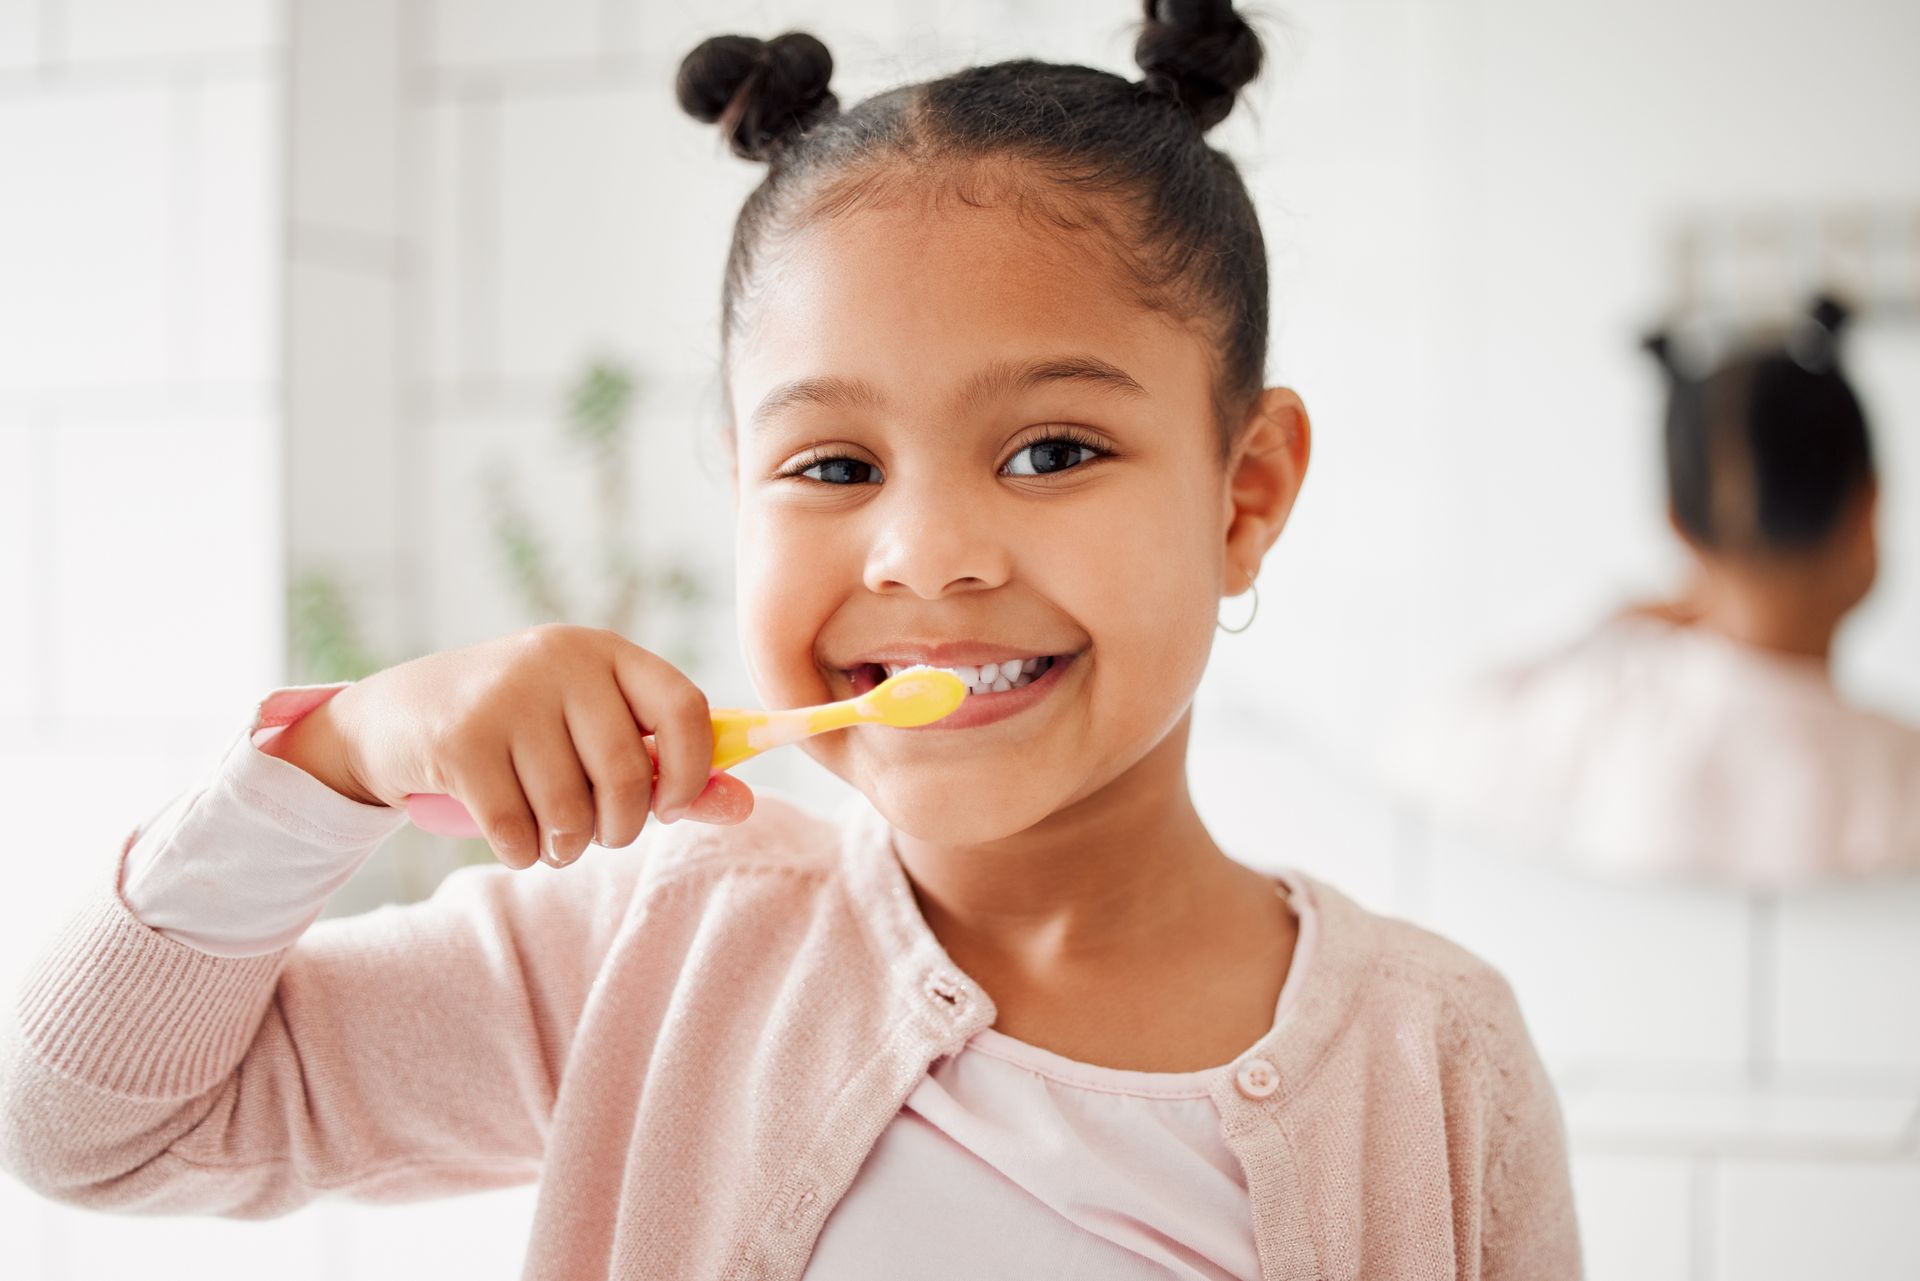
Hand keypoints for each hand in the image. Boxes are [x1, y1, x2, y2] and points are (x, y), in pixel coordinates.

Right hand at [275, 625, 753, 867]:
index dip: (694, 772)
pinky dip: (524, 853)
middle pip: (628, 774)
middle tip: (599, 833)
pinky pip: (517, 831)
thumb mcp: (594, 732)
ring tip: (552, 836)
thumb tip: (743, 806)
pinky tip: (514, 837)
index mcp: (607, 653)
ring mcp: (506, 697)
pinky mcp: (459, 741)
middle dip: (621, 827)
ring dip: (567, 846)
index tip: (672, 806)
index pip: (686, 708)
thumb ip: (673, 769)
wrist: (395, 717)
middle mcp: (560, 662)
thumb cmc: (520, 730)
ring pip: (571, 811)